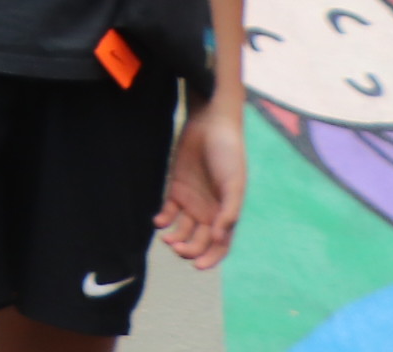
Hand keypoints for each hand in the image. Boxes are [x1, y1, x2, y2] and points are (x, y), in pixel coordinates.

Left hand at [157, 95, 246, 269]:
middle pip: (199, 241)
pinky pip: (169, 211)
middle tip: (178, 249)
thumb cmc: (228, 156)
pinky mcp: (177, 188)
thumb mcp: (234, 184)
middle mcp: (210, 211)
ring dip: (175, 238)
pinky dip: (164, 219)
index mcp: (227, 214)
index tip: (197, 266)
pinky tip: (159, 221)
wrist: (210, 127)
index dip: (210, 258)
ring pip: (183, 229)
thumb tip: (219, 238)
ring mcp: (193, 201)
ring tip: (168, 239)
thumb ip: (228, 211)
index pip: (220, 245)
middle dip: (190, 249)